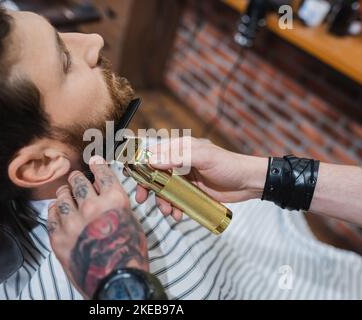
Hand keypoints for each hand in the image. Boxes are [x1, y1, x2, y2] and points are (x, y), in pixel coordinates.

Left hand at [48, 156, 148, 298]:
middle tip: (77, 179)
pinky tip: (58, 210)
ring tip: (66, 193)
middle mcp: (92, 208)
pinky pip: (51, 216)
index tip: (94, 161)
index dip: (98, 165)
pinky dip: (55, 210)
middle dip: (78, 179)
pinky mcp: (59, 238)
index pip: (103, 174)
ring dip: (66, 193)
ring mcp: (72, 223)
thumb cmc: (128, 255)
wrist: (115, 282)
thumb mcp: (131, 223)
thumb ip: (115, 205)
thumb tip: (102, 192)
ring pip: (63, 196)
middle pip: (79, 182)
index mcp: (114, 201)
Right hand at [135, 137, 266, 220]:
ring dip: (161, 201)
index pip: (154, 153)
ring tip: (167, 211)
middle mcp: (179, 162)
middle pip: (154, 174)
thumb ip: (178, 157)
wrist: (248, 183)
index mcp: (180, 148)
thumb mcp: (204, 157)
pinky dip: (173, 208)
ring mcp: (184, 179)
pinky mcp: (190, 193)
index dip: (141, 163)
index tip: (131, 175)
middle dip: (147, 187)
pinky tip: (177, 214)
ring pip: (164, 190)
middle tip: (142, 198)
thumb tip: (152, 160)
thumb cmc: (228, 165)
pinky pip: (175, 200)